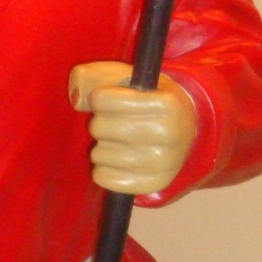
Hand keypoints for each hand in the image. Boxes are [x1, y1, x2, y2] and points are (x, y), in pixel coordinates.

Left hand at [69, 61, 197, 195]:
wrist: (184, 129)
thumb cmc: (146, 99)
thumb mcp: (126, 77)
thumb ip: (93, 77)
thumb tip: (77, 99)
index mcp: (166, 103)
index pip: (102, 99)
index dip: (98, 98)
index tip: (107, 99)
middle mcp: (170, 134)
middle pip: (98, 127)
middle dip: (99, 122)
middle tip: (114, 122)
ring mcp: (163, 162)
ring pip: (98, 154)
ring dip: (101, 146)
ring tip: (117, 141)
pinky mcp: (153, 184)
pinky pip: (103, 178)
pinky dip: (103, 168)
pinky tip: (117, 160)